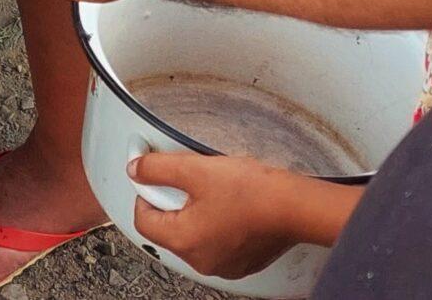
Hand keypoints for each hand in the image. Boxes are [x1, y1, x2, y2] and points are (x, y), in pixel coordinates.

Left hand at [129, 152, 338, 278]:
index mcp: (185, 242)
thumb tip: (136, 169)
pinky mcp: (243, 260)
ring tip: (213, 190)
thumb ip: (157, 168)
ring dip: (195, 211)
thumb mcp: (194, 169)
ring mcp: (225, 264)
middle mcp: (202, 261)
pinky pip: (217, 240)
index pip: (143, 220)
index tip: (152, 177)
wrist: (295, 206)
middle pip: (169, 228)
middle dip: (172, 201)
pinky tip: (230, 203)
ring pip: (194, 234)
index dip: (144, 193)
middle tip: (188, 180)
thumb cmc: (252, 193)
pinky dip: (217, 222)